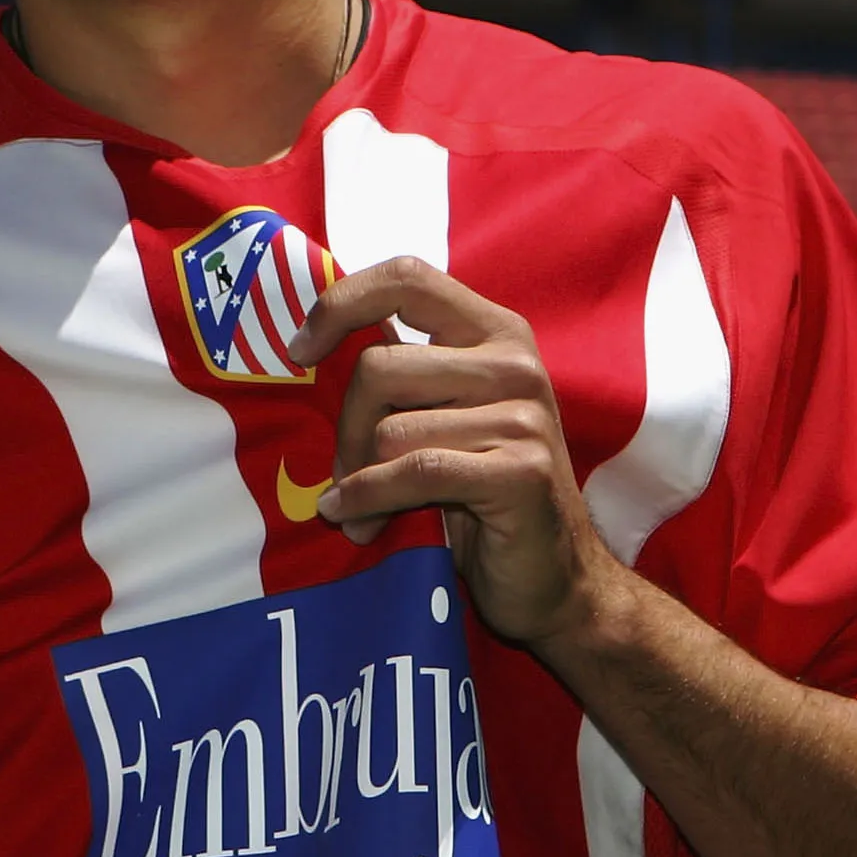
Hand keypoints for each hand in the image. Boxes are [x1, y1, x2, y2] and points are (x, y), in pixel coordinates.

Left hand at [286, 256, 623, 649]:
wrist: (556, 579)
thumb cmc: (483, 495)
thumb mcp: (444, 418)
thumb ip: (402, 375)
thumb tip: (315, 342)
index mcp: (496, 332)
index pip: (407, 277)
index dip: (341, 304)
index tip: (299, 351)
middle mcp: (515, 362)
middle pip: (379, 366)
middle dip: (345, 430)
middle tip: (342, 475)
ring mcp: (524, 415)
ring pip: (390, 427)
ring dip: (357, 478)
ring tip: (358, 512)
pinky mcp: (521, 470)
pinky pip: (412, 470)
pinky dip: (369, 498)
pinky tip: (357, 521)